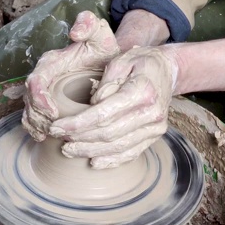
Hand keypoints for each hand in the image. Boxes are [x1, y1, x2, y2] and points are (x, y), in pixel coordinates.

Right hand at [22, 11, 119, 141]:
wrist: (108, 61)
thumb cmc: (102, 49)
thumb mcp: (100, 34)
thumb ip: (89, 24)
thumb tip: (75, 31)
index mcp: (52, 62)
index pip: (37, 80)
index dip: (40, 97)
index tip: (53, 111)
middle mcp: (44, 77)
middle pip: (29, 100)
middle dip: (38, 116)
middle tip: (54, 129)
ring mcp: (44, 92)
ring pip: (29, 111)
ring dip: (36, 125)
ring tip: (49, 136)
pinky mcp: (48, 104)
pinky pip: (34, 118)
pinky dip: (35, 129)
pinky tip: (44, 139)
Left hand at [48, 46, 178, 168]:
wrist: (167, 69)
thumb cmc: (139, 62)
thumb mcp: (120, 61)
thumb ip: (106, 83)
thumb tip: (93, 105)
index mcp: (142, 91)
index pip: (103, 114)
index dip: (77, 124)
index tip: (57, 127)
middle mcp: (152, 113)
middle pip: (109, 134)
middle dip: (80, 139)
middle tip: (58, 139)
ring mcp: (155, 127)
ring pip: (118, 146)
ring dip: (91, 151)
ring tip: (69, 150)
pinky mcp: (154, 135)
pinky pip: (131, 152)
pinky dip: (112, 160)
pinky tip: (94, 162)